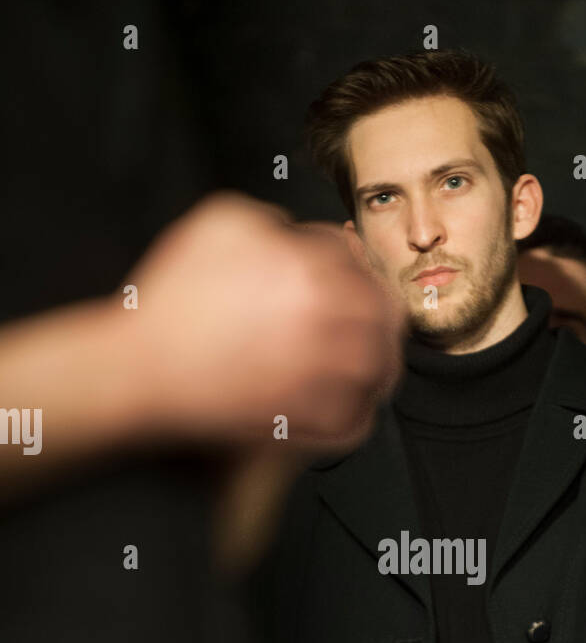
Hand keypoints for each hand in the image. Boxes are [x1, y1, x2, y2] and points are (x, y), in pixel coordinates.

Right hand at [121, 191, 403, 449]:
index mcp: (309, 267)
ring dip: (382, 365)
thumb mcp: (220, 223)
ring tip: (374, 367)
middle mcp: (325, 318)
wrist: (143, 366)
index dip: (357, 264)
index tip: (354, 275)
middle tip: (380, 320)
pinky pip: (354, 421)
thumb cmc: (173, 298)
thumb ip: (272, 221)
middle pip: (383, 313)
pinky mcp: (304, 418)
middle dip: (384, 313)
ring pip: (379, 368)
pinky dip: (360, 416)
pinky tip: (354, 407)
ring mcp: (319, 373)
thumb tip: (298, 237)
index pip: (356, 259)